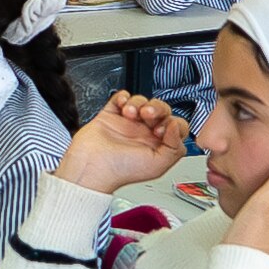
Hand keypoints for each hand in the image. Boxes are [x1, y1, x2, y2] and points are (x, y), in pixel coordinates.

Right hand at [55, 91, 189, 194]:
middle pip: (160, 109)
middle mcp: (144, 133)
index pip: (175, 125)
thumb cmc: (121, 171)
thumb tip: (176, 126)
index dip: (172, 123)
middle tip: (147, 114)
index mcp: (157, 144)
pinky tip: (122, 105)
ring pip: (141, 101)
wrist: (92, 166)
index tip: (161, 129)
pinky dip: (123, 97)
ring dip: (138, 103)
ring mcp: (127, 123)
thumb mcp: (157, 166)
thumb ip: (175, 148)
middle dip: (156, 107)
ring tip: (129, 113)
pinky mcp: (111, 115)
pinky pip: (121, 97)